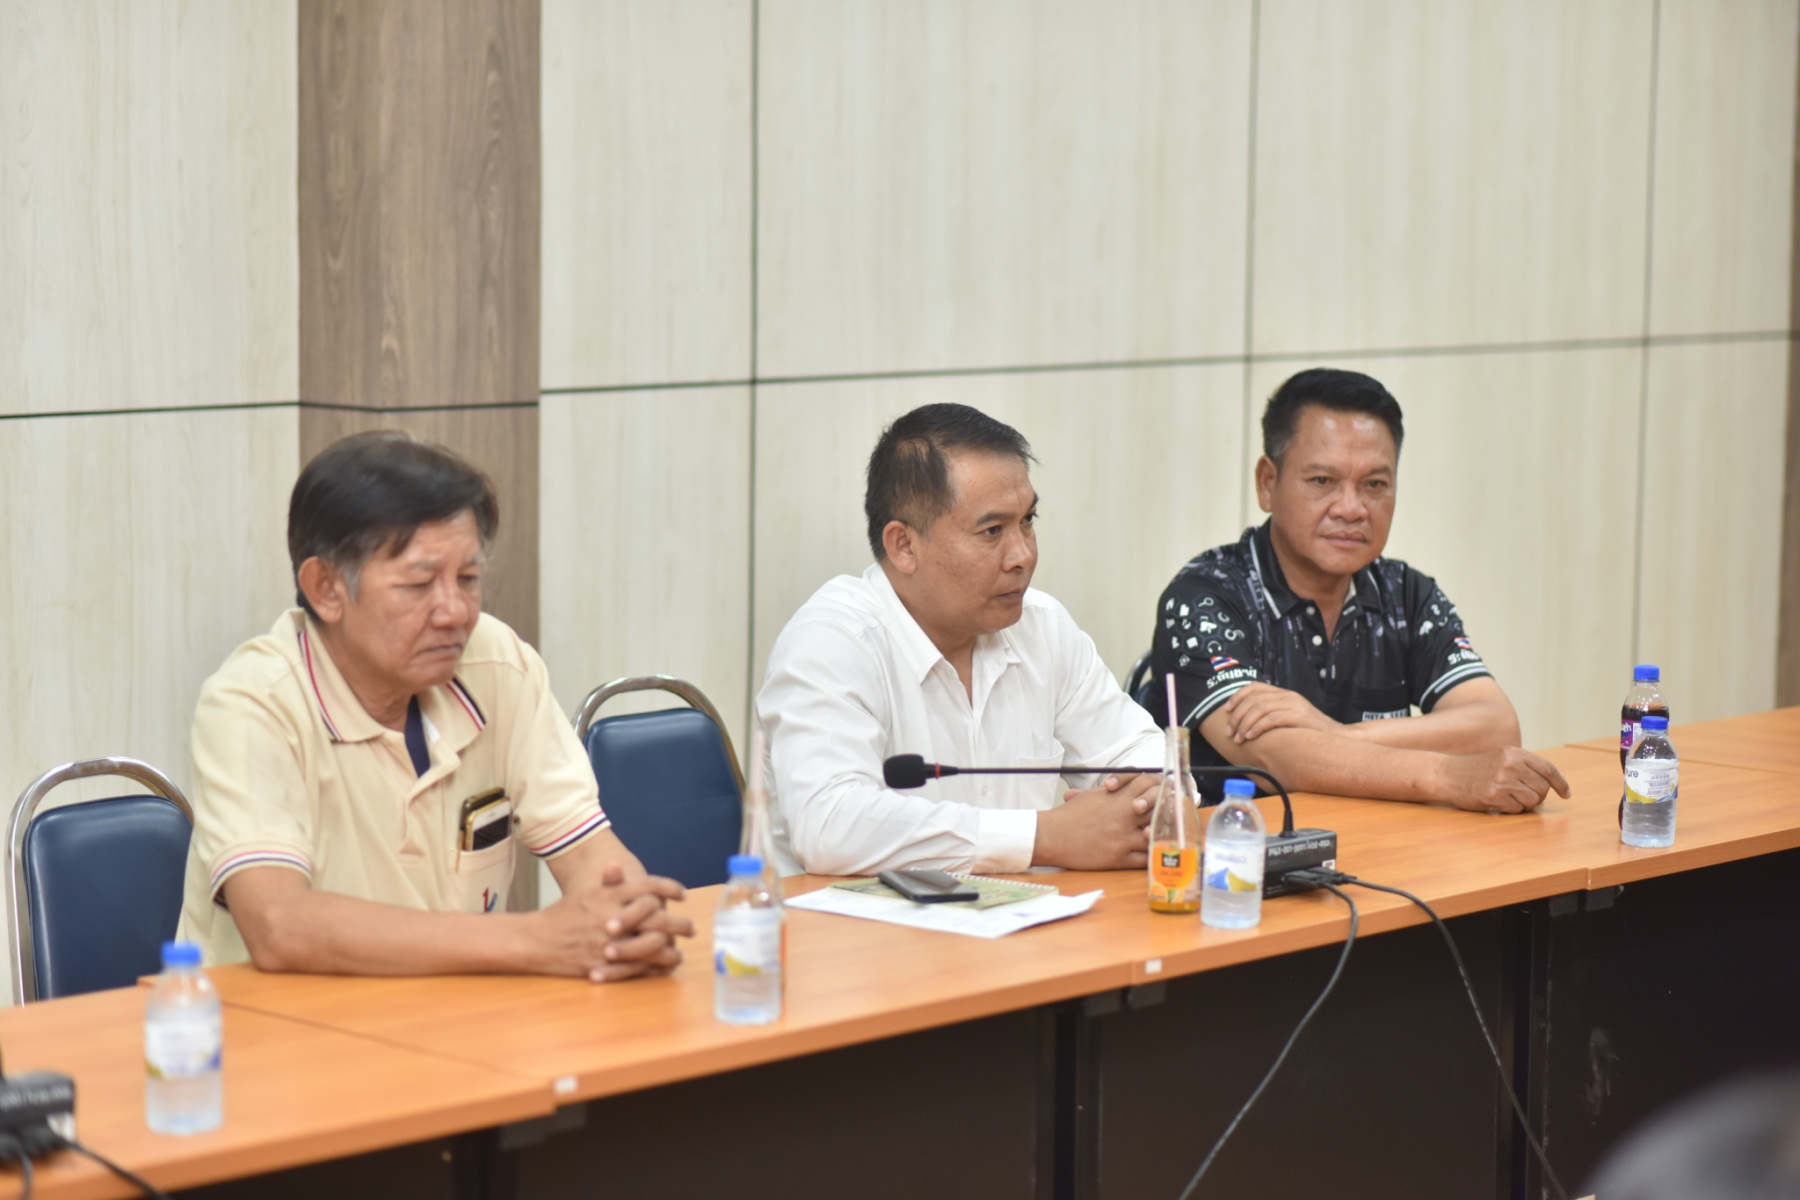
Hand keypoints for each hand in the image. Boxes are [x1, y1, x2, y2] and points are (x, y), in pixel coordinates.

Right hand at [535, 864, 693, 981]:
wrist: (538, 941)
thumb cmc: (564, 915)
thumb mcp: (586, 894)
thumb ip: (608, 883)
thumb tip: (616, 864)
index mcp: (609, 896)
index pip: (648, 888)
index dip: (669, 889)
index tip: (683, 894)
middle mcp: (613, 917)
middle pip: (657, 919)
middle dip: (679, 924)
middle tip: (691, 928)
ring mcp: (610, 942)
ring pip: (652, 946)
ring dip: (671, 949)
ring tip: (680, 951)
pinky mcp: (606, 964)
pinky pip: (638, 967)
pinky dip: (654, 967)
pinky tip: (663, 966)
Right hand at [1031, 773, 1158, 869]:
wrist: (1052, 836)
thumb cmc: (1069, 815)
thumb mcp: (1093, 795)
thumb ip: (1115, 788)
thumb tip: (1130, 776)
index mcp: (1117, 798)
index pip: (1148, 784)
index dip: (1161, 787)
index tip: (1167, 791)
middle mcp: (1124, 816)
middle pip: (1158, 807)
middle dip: (1167, 809)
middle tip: (1174, 813)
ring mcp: (1123, 838)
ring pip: (1155, 835)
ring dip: (1162, 835)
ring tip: (1168, 836)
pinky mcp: (1118, 858)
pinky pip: (1144, 859)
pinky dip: (1152, 857)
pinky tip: (1155, 855)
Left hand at [1220, 683, 1340, 742]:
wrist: (1337, 738)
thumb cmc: (1309, 731)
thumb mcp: (1289, 717)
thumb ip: (1272, 714)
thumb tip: (1244, 721)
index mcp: (1284, 693)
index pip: (1254, 687)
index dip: (1237, 697)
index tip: (1226, 711)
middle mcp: (1288, 695)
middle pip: (1253, 700)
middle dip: (1237, 716)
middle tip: (1229, 732)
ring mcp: (1295, 705)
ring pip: (1260, 709)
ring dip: (1244, 724)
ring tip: (1238, 738)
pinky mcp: (1299, 716)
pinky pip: (1272, 719)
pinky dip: (1257, 728)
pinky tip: (1251, 737)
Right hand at [1441, 747, 1571, 812]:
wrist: (1447, 774)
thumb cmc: (1476, 769)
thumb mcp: (1501, 758)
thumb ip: (1524, 766)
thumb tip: (1551, 785)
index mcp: (1515, 752)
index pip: (1548, 768)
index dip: (1561, 783)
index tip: (1566, 794)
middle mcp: (1511, 764)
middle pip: (1543, 788)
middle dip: (1538, 797)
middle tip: (1525, 798)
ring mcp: (1502, 780)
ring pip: (1533, 801)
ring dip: (1525, 804)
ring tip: (1509, 799)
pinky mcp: (1494, 796)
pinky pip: (1517, 809)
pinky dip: (1511, 809)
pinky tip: (1497, 802)